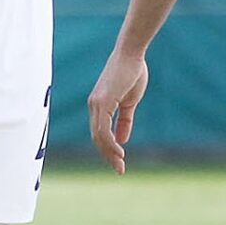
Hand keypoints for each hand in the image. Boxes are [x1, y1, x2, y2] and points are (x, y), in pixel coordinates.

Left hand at [88, 46, 147, 172]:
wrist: (132, 55)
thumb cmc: (132, 74)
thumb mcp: (129, 102)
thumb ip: (124, 120)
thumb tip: (122, 140)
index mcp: (99, 106)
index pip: (100, 133)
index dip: (108, 149)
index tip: (119, 162)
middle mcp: (94, 106)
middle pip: (97, 138)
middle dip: (108, 156)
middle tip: (119, 170)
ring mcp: (96, 104)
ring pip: (98, 136)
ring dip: (109, 153)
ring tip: (120, 164)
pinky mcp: (102, 102)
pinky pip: (103, 128)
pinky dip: (110, 142)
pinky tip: (119, 151)